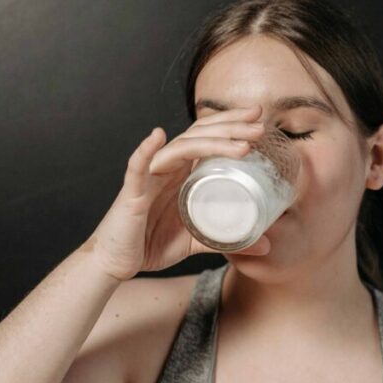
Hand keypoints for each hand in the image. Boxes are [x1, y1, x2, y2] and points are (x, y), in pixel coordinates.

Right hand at [83, 105, 268, 280]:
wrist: (116, 263)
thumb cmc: (151, 244)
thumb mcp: (197, 241)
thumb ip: (227, 239)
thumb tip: (266, 246)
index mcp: (182, 173)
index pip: (209, 139)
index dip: (232, 125)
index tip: (259, 119)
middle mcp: (167, 168)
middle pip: (199, 135)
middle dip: (230, 125)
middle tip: (260, 120)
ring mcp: (149, 178)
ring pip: (180, 149)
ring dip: (212, 141)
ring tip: (243, 143)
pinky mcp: (132, 193)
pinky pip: (137, 167)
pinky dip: (145, 151)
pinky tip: (157, 136)